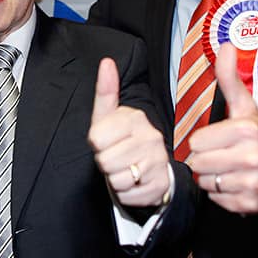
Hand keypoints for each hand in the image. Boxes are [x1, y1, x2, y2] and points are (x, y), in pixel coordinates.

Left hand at [88, 58, 169, 206]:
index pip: (97, 139)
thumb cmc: (122, 140)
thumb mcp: (108, 116)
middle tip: (116, 158)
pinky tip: (133, 182)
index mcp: (135, 118)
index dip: (97, 145)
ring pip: (117, 180)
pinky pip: (128, 196)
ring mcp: (158, 162)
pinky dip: (125, 194)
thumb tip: (106, 62)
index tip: (106, 142)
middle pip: (105, 162)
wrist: (151, 167)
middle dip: (105, 163)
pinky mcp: (161, 185)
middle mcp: (151, 138)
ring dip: (115, 180)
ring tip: (124, 170)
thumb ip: (106, 92)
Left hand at [185, 43, 257, 214]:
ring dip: (212, 178)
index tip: (219, 140)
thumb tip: (227, 45)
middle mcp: (251, 157)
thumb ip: (230, 78)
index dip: (204, 142)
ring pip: (205, 182)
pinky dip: (220, 194)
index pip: (197, 142)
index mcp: (246, 131)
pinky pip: (215, 199)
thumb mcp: (245, 108)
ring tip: (228, 170)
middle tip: (222, 156)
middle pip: (198, 163)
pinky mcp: (248, 204)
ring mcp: (251, 183)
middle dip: (205, 161)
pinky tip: (235, 184)